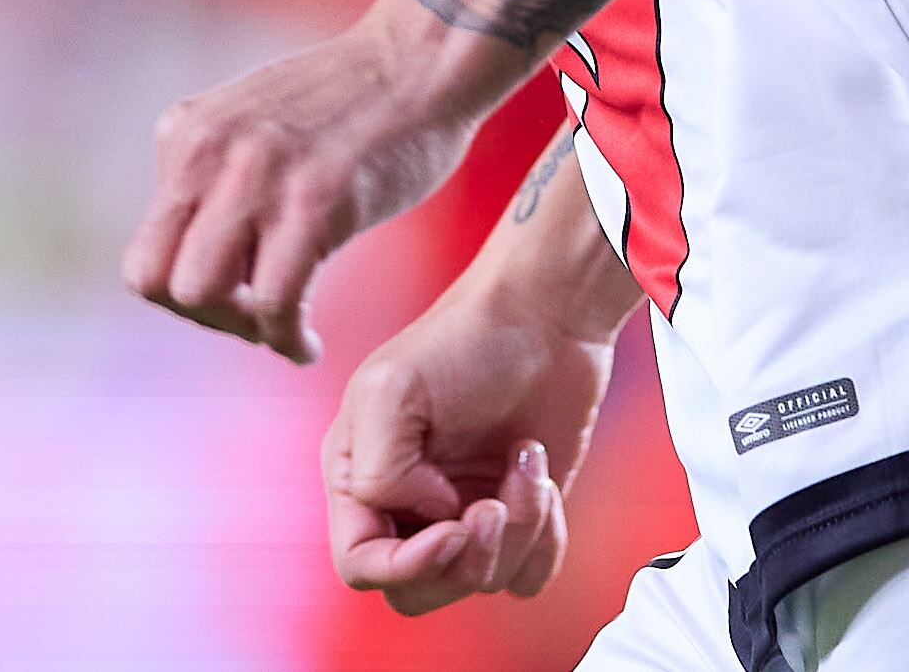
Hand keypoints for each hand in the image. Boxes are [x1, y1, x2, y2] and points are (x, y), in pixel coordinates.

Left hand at [122, 0, 520, 362]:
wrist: (422, 59)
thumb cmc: (353, 103)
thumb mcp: (252, 126)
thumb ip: (215, 178)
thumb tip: (200, 261)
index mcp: (187, 133)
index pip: (144, 256)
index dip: (183, 295)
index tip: (235, 297)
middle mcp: (207, 150)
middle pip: (154, 281)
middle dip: (204, 317)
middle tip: (255, 317)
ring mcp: (257, 173)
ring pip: (199, 293)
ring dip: (240, 329)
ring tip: (282, 326)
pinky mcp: (313, 200)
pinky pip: (273, 302)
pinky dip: (287, 341)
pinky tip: (308, 345)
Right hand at [325, 282, 614, 613]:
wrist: (548, 316)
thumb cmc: (465, 340)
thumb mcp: (392, 390)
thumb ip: (380, 473)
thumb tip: (430, 518)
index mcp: (360, 479)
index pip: (360, 566)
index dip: (405, 565)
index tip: (454, 524)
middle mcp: (409, 506)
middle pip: (418, 592)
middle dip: (467, 558)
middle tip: (493, 504)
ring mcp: (465, 516)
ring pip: (479, 583)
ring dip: (515, 531)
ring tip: (524, 461)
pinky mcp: (519, 519)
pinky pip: (528, 578)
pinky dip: (545, 540)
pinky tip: (541, 479)